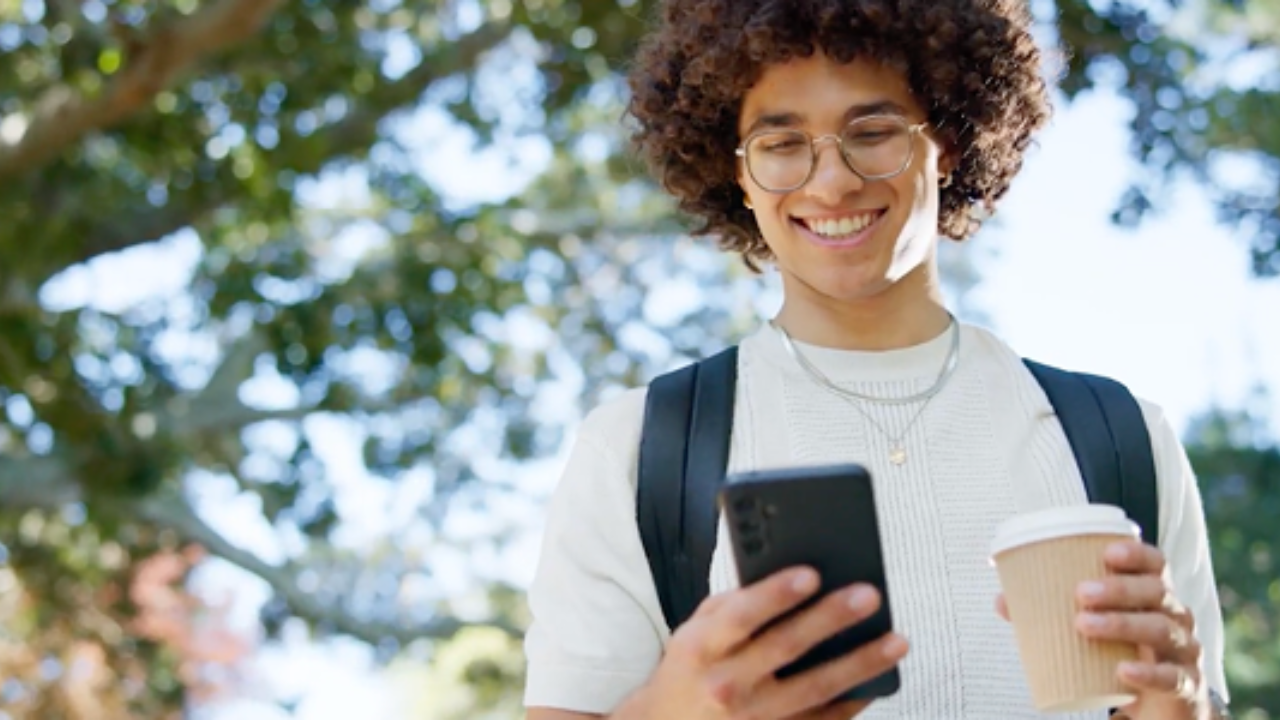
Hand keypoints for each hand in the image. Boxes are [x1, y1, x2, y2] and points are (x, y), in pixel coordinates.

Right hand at [618, 566, 907, 719]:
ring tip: (895, 639)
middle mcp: (726, 684)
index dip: (776, 594)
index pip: (741, 615)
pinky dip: (852, 701)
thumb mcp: (694, 630)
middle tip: (867, 595)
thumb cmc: (690, 669)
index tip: (811, 574)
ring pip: (815, 688)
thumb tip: (788, 578)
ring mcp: (753, 718)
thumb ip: (732, 605)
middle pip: (785, 647)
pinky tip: (877, 680)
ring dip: (860, 663)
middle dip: (830, 618)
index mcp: (701, 647)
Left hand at [996, 541, 1209, 719]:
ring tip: (1084, 625)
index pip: (1155, 564)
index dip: (1136, 554)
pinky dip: (1148, 673)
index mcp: (1153, 596)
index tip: (1107, 552)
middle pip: (1157, 592)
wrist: (1161, 708)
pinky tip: (1123, 670)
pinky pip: (1171, 677)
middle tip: (1081, 593)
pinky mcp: (1185, 686)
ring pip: (1161, 629)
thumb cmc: (1123, 654)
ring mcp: (1184, 651)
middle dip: (1119, 588)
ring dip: (1122, 624)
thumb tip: (1002, 599)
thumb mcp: (1095, 631)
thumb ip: (1050, 614)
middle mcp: (1175, 617)